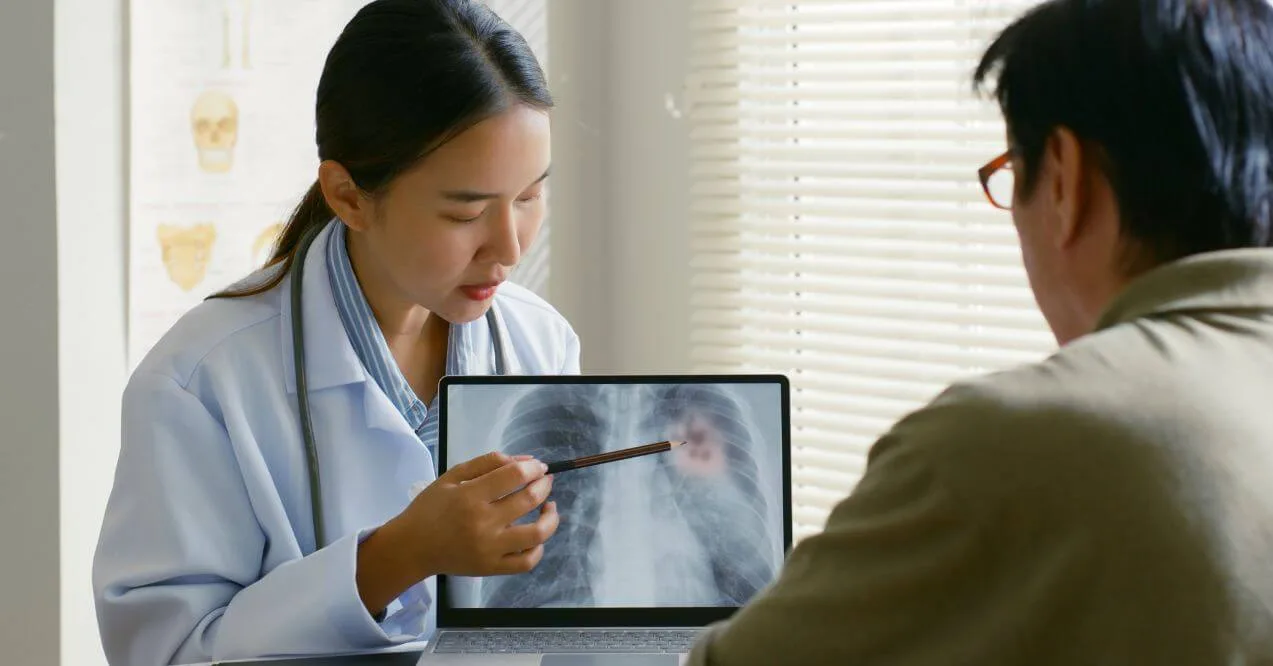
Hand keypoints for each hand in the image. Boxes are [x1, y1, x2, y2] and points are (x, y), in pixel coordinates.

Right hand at [397, 451, 559, 578]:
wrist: (413, 547)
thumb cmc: (431, 508)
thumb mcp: (452, 476)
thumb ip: (488, 463)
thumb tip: (525, 461)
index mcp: (470, 496)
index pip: (514, 476)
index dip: (533, 467)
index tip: (538, 466)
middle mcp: (483, 523)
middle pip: (528, 499)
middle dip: (544, 485)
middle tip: (544, 480)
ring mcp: (490, 549)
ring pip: (536, 533)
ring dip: (551, 517)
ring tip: (550, 507)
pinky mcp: (492, 568)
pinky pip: (527, 562)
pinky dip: (539, 548)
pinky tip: (537, 535)